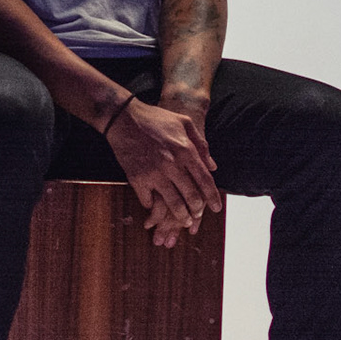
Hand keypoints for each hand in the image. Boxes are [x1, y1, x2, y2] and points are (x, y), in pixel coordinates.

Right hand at [104, 96, 220, 246]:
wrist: (123, 118)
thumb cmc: (155, 118)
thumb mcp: (184, 123)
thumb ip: (201, 143)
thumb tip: (213, 166)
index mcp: (186, 150)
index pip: (205, 180)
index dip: (213, 197)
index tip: (216, 208)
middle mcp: (172, 164)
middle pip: (191, 196)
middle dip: (197, 210)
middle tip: (198, 215)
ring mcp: (154, 174)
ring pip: (173, 204)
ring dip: (181, 216)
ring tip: (184, 221)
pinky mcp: (137, 179)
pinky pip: (149, 201)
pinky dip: (153, 208)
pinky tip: (155, 209)